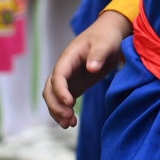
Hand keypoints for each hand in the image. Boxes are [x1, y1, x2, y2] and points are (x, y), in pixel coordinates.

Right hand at [42, 10, 130, 127]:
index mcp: (68, 57)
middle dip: (56, 106)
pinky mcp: (74, 86)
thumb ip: (98, 54)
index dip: (60, 90)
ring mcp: (67, 79)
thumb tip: (91, 69)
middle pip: (50, 90)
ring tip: (70, 124)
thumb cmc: (106, 37)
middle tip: (69, 118)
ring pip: (53, 98)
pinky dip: (64, 112)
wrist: (109, 35)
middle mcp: (64, 69)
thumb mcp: (105, 43)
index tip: (70, 102)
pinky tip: (72, 122)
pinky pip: (63, 101)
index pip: (58, 76)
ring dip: (58, 112)